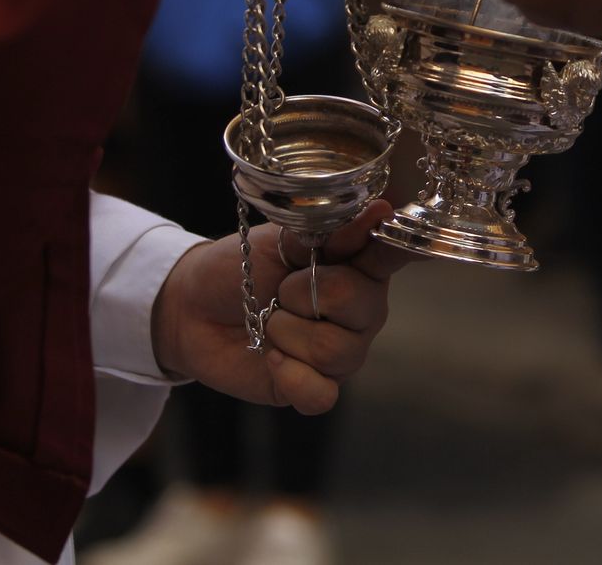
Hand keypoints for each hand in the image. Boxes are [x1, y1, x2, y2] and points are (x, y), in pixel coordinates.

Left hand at [151, 200, 414, 414]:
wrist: (194, 308)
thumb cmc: (240, 268)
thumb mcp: (279, 239)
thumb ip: (327, 232)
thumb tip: (378, 210)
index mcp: (358, 265)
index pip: (393, 254)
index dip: (401, 248)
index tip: (407, 242)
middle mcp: (361, 311)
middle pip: (362, 305)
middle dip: (306, 294)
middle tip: (281, 290)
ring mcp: (343, 352)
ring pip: (336, 351)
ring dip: (287, 333)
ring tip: (269, 322)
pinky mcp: (317, 388)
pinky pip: (320, 393)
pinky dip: (288, 375)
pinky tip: (271, 357)